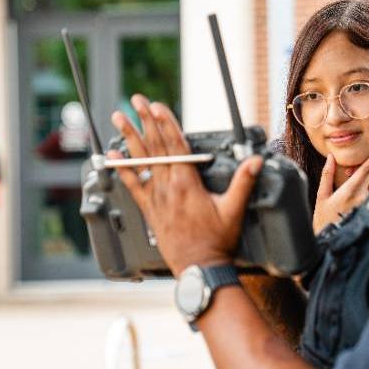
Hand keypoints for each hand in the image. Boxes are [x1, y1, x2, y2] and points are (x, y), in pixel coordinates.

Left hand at [109, 94, 262, 275]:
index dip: (166, 123)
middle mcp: (168, 187)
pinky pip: (132, 184)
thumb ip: (244, 182)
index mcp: (187, 184)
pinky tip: (113, 156)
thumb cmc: (217, 241)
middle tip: (137, 100)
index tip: (157, 106)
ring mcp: (156, 198)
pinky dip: (122, 169)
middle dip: (145, 120)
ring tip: (118, 118)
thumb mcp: (234, 210)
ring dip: (129, 137)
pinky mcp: (150, 209)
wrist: (198, 268)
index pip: (175, 146)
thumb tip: (255, 160)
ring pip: (140, 161)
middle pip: (155, 146)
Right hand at [312, 146, 368, 232]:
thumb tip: (331, 157)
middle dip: (358, 168)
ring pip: (364, 184)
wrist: (330, 241)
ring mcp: (365, 204)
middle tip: (346, 171)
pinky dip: (357, 190)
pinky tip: (346, 203)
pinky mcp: (367, 208)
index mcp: (349, 192)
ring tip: (342, 196)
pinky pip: (364, 193)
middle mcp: (361, 197)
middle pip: (365, 175)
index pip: (365, 171)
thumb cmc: (324, 220)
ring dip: (356, 181)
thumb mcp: (321, 196)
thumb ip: (327, 175)